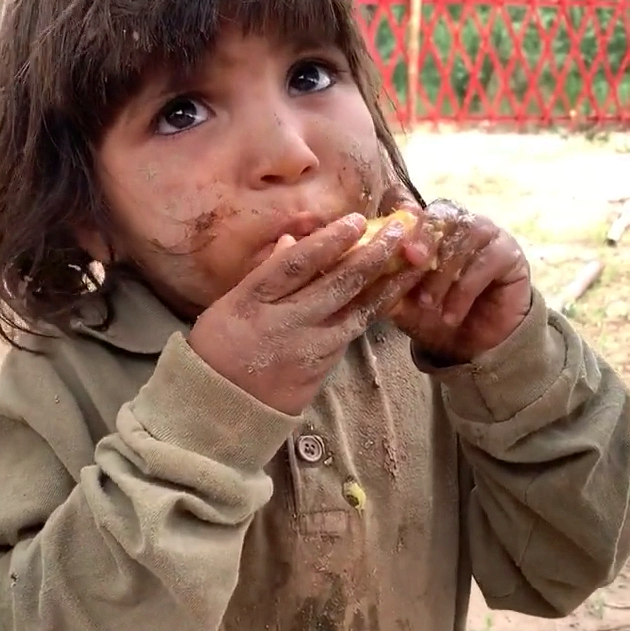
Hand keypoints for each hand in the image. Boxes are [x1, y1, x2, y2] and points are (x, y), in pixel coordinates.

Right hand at [188, 212, 437, 413]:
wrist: (220, 409)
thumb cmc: (217, 350)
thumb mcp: (228, 304)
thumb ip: (264, 273)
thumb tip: (294, 241)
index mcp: (253, 302)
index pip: (297, 265)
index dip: (330, 242)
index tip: (357, 221)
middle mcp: (284, 324)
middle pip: (336, 285)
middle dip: (372, 255)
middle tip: (400, 231)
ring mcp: (307, 350)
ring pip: (355, 313)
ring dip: (387, 286)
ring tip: (412, 263)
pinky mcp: (321, 371)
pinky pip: (350, 336)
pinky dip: (372, 312)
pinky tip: (391, 297)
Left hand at [384, 199, 531, 363]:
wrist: (474, 347)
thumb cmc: (435, 319)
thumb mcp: (405, 306)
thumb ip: (388, 288)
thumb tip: (364, 276)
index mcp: (433, 228)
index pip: (420, 210)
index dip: (407, 222)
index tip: (395, 244)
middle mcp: (462, 224)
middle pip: (445, 213)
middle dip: (426, 237)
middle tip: (413, 261)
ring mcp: (489, 236)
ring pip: (466, 235)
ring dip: (443, 271)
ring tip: (428, 303)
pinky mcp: (510, 255)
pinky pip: (487, 261)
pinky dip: (464, 290)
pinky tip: (450, 315)